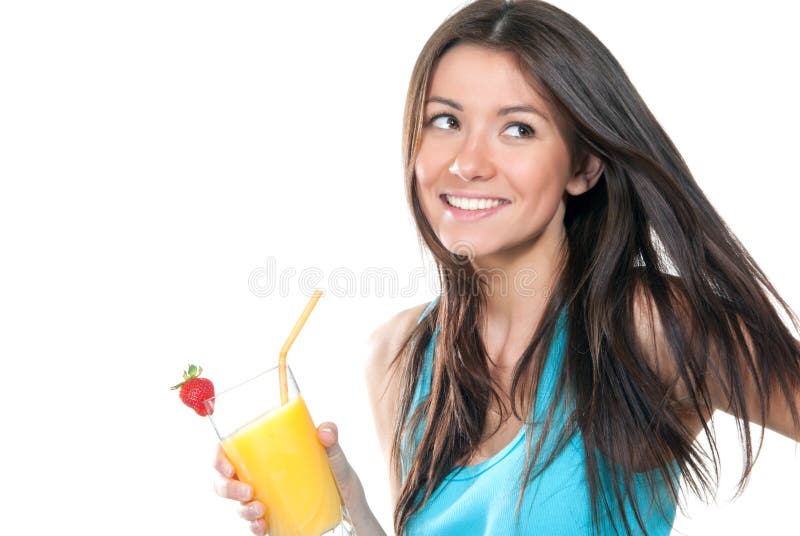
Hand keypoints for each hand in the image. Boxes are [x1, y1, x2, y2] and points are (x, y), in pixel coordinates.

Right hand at [213, 421, 363, 534]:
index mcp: (266, 455)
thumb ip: (332, 440)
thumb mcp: (336, 457)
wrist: (351, 508)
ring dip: (241, 509)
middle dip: (226, 488)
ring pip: (236, 504)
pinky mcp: (271, 519)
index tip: (227, 465)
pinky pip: (252, 525)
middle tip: (247, 490)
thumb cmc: (337, 476)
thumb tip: (324, 431)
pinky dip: (253, 526)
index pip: (230, 451)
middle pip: (224, 480)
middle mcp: (259, 477)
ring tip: (260, 510)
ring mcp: (263, 499)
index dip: (219, 457)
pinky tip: (262, 525)